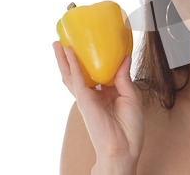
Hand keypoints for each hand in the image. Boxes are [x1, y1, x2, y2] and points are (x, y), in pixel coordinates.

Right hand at [53, 42, 143, 168]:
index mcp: (106, 93)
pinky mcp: (84, 101)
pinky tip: (68, 54)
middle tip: (65, 41)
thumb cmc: (130, 128)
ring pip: (71, 76)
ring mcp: (87, 98)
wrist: (124, 148)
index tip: (93, 45)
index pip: (97, 73)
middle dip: (70, 58)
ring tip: (58, 44)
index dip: (93, 60)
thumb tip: (125, 57)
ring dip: (63, 60)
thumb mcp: (131, 96)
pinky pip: (77, 80)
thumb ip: (125, 77)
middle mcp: (94, 94)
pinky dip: (72, 66)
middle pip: (79, 73)